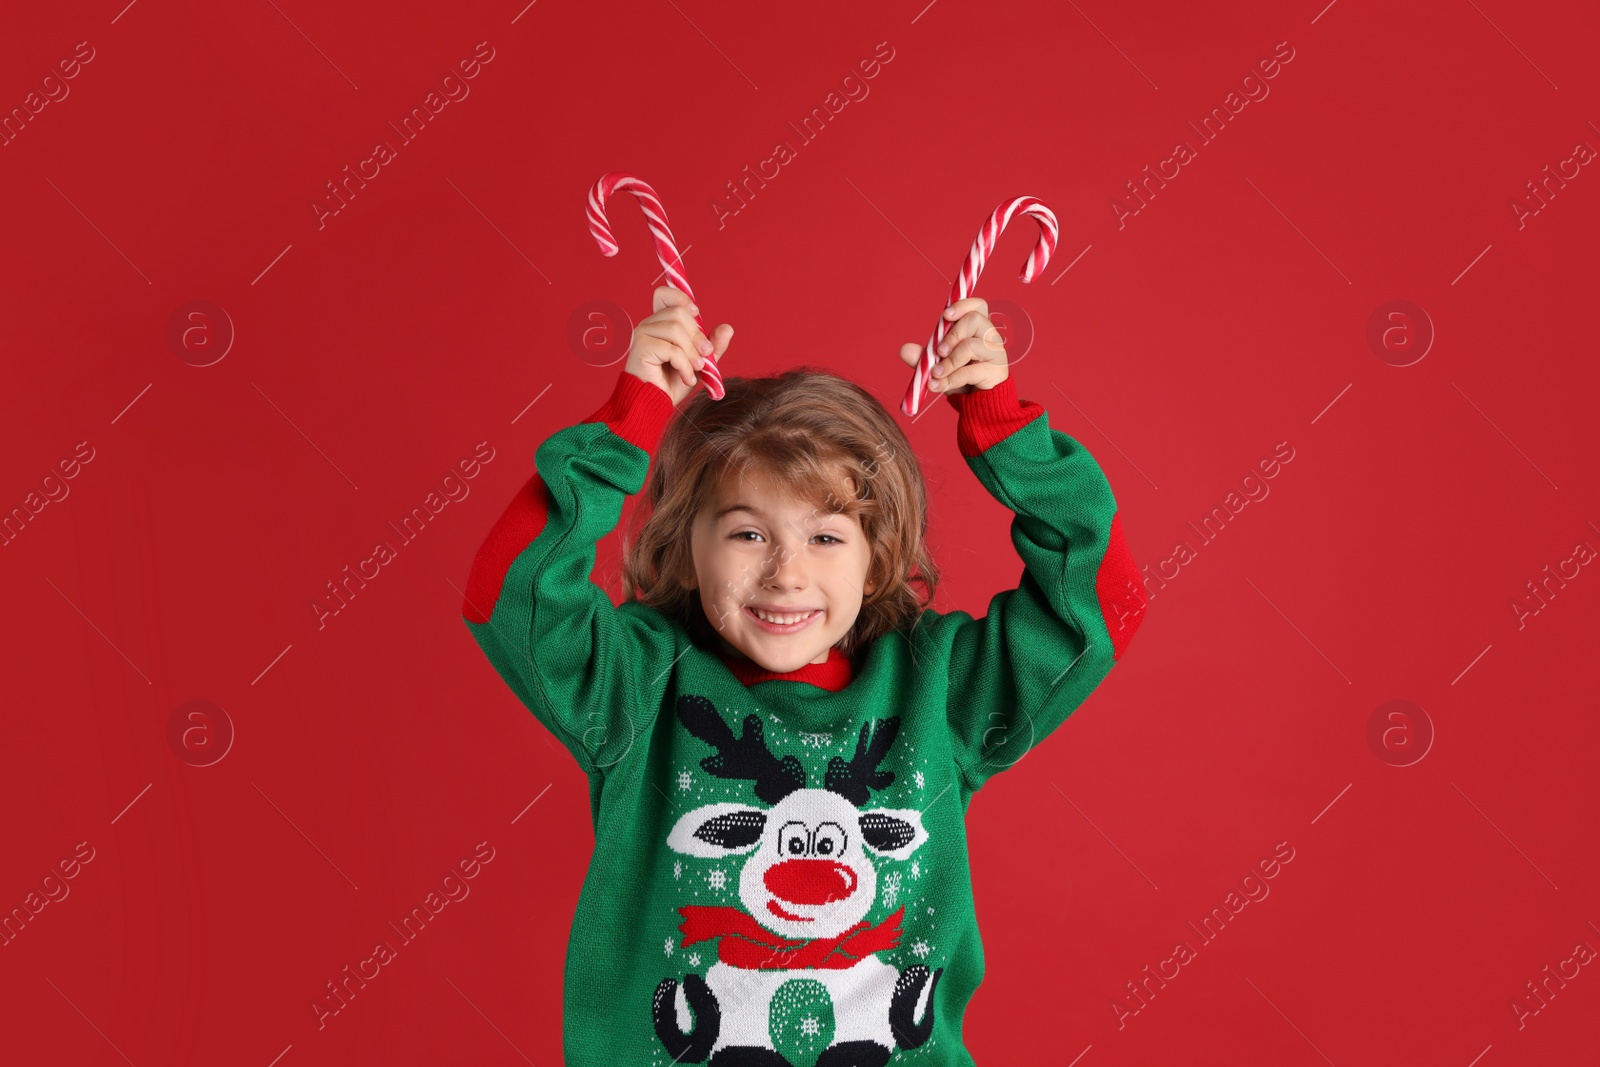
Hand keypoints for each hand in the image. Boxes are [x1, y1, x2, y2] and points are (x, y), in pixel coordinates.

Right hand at [625, 285, 733, 404]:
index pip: (664, 294)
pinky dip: (684, 366)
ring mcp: (642, 334)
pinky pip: (671, 349)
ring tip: (694, 370)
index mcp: (660, 323)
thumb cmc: (671, 383)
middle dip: (698, 337)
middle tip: (704, 358)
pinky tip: (685, 378)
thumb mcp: (698, 362)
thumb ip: (711, 345)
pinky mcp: (641, 348)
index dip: (681, 298)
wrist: (653, 405)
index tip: (697, 313)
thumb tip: (728, 328)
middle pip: (679, 314)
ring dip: (692, 354)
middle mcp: (648, 324)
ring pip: (676, 330)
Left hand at [897, 297, 1007, 396]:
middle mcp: (989, 337)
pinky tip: (938, 386)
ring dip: (949, 361)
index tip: (945, 315)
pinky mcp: (996, 372)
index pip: (978, 305)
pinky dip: (951, 379)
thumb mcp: (939, 365)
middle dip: (952, 335)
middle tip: (938, 351)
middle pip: (975, 320)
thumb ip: (924, 356)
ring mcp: (995, 353)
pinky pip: (970, 371)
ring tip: (935, 374)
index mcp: (977, 329)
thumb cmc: (961, 377)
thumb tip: (904, 350)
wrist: (976, 403)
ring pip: (971, 346)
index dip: (963, 305)